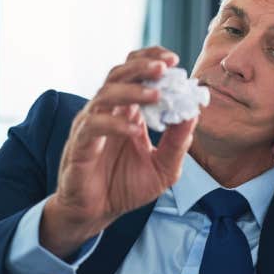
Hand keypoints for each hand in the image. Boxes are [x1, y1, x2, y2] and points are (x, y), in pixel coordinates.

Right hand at [41, 47, 197, 257]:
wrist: (97, 213)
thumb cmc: (125, 187)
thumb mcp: (164, 167)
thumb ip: (178, 142)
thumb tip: (194, 113)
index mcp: (127, 111)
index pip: (134, 72)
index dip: (151, 60)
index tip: (174, 60)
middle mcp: (107, 112)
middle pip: (119, 74)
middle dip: (142, 66)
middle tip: (165, 67)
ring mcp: (91, 126)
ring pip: (106, 94)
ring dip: (132, 90)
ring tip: (156, 94)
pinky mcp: (80, 145)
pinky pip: (94, 126)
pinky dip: (115, 124)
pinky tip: (135, 130)